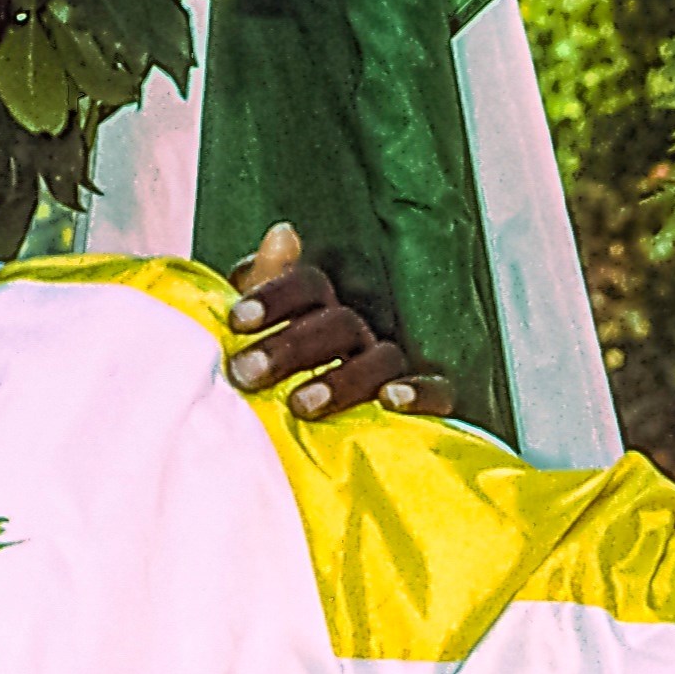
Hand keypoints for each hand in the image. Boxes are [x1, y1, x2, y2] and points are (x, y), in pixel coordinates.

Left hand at [224, 224, 450, 422]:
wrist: (340, 442)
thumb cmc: (286, 381)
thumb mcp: (265, 337)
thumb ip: (264, 287)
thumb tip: (283, 231)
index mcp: (322, 312)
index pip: (308, 285)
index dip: (274, 296)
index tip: (236, 321)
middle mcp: (362, 333)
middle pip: (339, 323)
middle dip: (290, 347)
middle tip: (246, 372)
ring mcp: (395, 368)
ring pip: (382, 358)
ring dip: (342, 379)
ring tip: (300, 405)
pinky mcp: (429, 405)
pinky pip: (438, 392)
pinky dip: (418, 392)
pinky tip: (390, 399)